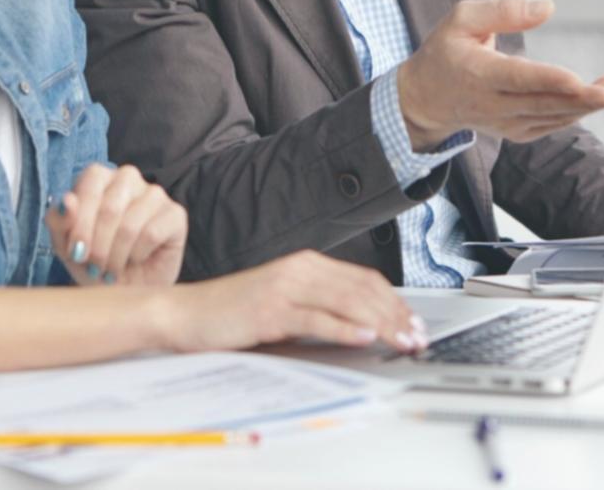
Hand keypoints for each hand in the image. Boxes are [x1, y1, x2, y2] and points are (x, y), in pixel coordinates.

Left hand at [46, 163, 185, 287]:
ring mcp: (155, 194)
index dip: (80, 221)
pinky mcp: (175, 214)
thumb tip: (67, 200)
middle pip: (109, 208)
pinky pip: (151, 234)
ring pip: (130, 225)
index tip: (75, 252)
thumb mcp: (66, 247)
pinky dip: (137, 255)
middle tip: (95, 268)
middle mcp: (128, 179)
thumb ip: (59, 222)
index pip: (89, 183)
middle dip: (98, 247)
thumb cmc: (95, 264)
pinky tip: (136, 259)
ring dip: (116, 256)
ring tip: (112, 269)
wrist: (126, 292)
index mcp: (99, 178)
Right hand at [150, 250, 425, 354]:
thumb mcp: (284, 303)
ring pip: (346, 302)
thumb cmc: (233, 312)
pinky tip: (362, 337)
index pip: (364, 280)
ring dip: (380, 323)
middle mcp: (300, 269)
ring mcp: (285, 288)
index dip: (394, 302)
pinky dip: (344, 328)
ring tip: (402, 339)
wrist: (185, 313)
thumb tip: (362, 325)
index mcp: (307, 264)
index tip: (414, 323)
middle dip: (396, 315)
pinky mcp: (270, 310)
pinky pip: (315, 319)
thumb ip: (318, 307)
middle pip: (362, 290)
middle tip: (418, 337)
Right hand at [395, 0, 603, 147]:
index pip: (518, 79)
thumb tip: (548, 8)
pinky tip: (598, 99)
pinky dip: (575, 113)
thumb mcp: (462, 18)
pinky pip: (550, 124)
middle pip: (543, 104)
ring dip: (587, 106)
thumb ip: (503, 11)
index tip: (578, 81)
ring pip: (552, 117)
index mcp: (478, 74)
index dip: (549, 81)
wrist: (425, 99)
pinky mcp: (516, 131)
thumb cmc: (446, 51)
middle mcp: (493, 105)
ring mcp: (505, 123)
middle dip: (582, 99)